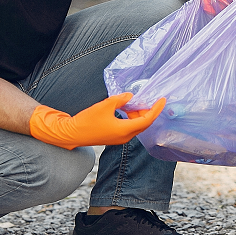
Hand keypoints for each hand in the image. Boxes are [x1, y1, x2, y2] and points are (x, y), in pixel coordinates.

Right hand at [29, 93, 164, 149]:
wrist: (73, 134)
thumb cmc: (87, 121)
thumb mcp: (104, 105)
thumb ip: (120, 99)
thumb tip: (130, 96)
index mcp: (125, 130)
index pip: (147, 120)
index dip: (156, 109)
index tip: (162, 99)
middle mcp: (125, 137)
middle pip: (143, 123)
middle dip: (147, 111)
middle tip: (146, 99)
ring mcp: (120, 138)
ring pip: (136, 126)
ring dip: (137, 114)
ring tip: (133, 102)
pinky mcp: (114, 137)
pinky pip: (129, 127)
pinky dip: (131, 118)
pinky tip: (125, 109)